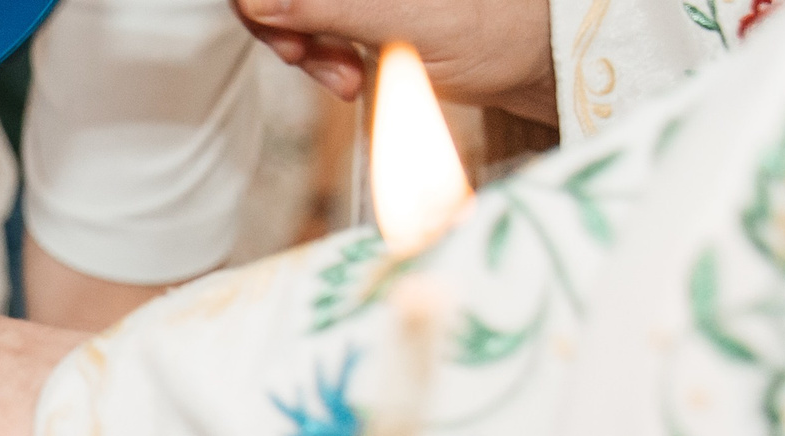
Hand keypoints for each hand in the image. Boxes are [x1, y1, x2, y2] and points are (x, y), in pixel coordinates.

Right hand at [233, 0, 556, 126]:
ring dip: (302, 47)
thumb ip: (328, 4)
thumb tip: (255, 0)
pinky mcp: (356, 5)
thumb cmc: (493, 28)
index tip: (284, 35)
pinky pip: (309, 25)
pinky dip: (318, 57)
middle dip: (282, 22)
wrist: (530, 59)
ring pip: (287, 5)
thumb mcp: (405, 18)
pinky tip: (347, 78)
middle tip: (304, 57)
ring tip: (344, 78)